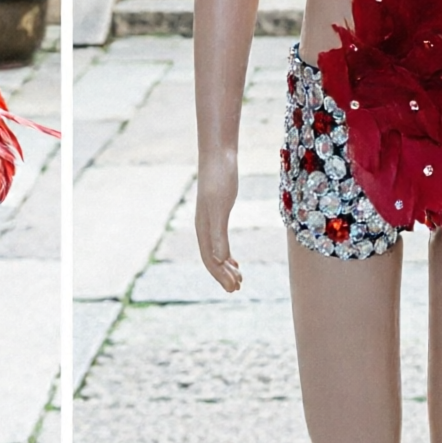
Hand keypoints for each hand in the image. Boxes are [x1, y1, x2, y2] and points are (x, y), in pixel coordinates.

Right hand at [196, 154, 241, 292]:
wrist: (219, 154)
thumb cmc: (220, 178)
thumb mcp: (220, 206)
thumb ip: (218, 233)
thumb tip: (218, 260)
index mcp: (203, 228)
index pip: (209, 259)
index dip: (220, 275)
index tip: (234, 287)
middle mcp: (204, 226)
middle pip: (211, 258)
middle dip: (223, 275)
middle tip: (237, 288)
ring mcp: (210, 219)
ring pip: (215, 250)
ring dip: (225, 266)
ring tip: (238, 279)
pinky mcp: (217, 211)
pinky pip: (219, 240)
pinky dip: (226, 253)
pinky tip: (234, 260)